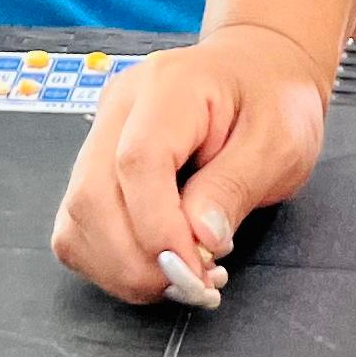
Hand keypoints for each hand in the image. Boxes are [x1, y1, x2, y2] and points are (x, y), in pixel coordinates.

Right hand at [53, 25, 329, 309]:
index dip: (158, 227)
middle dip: (136, 260)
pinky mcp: (95, 164)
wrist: (257, 70)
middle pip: (93, 195)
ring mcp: (100, 133)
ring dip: (120, 266)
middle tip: (190, 285)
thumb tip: (199, 240)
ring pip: (77, 217)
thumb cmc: (271, 100)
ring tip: (177, 278)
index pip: (137, 161)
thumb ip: (235, 188)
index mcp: (169, 86)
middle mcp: (121, 106)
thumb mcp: (278, 141)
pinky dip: (110, 259)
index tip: (194, 268)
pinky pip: (79, 225)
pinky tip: (153, 264)